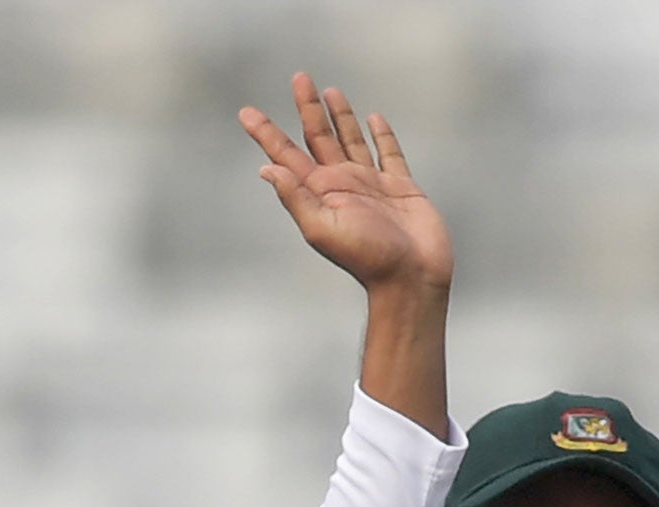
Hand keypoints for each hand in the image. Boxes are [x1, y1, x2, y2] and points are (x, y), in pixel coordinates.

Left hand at [239, 73, 452, 293]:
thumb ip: (295, 197)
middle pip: (319, 137)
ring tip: (329, 90)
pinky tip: (374, 118)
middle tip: (299, 77)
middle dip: (307, 108)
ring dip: (340, 116)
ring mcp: (371, 184)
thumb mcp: (322, 228)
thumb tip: (266, 169)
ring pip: (351, 139)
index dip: (266, 133)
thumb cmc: (368, 259)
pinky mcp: (401, 187)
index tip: (246, 113)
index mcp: (319, 192)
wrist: (412, 277)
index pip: (287, 155)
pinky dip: (382, 135)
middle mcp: (341, 184)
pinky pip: (389, 153)